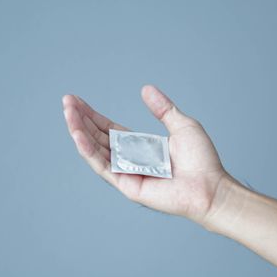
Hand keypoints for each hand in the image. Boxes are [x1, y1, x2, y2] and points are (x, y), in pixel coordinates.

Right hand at [62, 85, 229, 223]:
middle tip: (66, 101)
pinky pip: (103, 166)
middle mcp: (130, 160)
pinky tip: (77, 135)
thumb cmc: (201, 161)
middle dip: (81, 119)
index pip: (110, 130)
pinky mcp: (127, 185)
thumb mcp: (182, 125)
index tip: (77, 101)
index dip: (93, 116)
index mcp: (141, 147)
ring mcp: (127, 173)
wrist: (209, 187)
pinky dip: (89, 151)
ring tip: (67, 112)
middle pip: (99, 137)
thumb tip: (146, 89)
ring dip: (79, 131)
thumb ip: (162, 109)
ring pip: (96, 151)